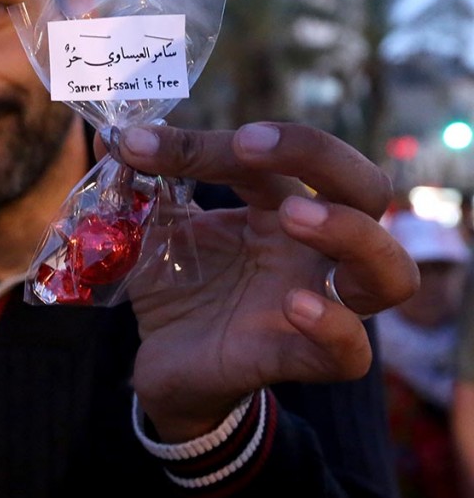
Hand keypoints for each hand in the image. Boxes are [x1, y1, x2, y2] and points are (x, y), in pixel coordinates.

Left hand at [107, 122, 417, 441]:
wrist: (167, 363)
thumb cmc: (177, 287)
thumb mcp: (154, 231)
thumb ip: (141, 185)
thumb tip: (108, 133)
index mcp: (278, 207)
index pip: (275, 157)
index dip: (213, 142)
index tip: (141, 144)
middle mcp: (310, 249)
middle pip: (365, 188)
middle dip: (317, 154)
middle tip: (249, 146)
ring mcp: (317, 302)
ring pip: (389, 271)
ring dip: (350, 233)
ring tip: (294, 217)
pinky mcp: (300, 358)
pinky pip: (352, 352)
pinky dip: (334, 327)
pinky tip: (294, 305)